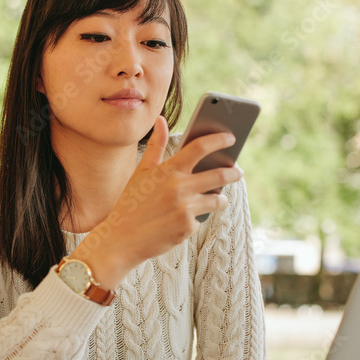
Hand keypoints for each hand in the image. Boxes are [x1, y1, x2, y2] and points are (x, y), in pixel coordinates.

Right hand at [72, 116, 241, 288]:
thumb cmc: (131, 203)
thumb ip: (156, 146)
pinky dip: (196, 218)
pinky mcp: (187, 228)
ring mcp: (185, 209)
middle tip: (237, 171)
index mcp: (168, 171)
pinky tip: (183, 220)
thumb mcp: (141, 173)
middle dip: (233, 172)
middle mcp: (179, 188)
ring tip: (219, 198)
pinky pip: (201, 219)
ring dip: (221, 198)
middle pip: (219, 174)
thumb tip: (161, 120)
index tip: (231, 138)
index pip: (200, 147)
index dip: (219, 140)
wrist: (121, 239)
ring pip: (217, 200)